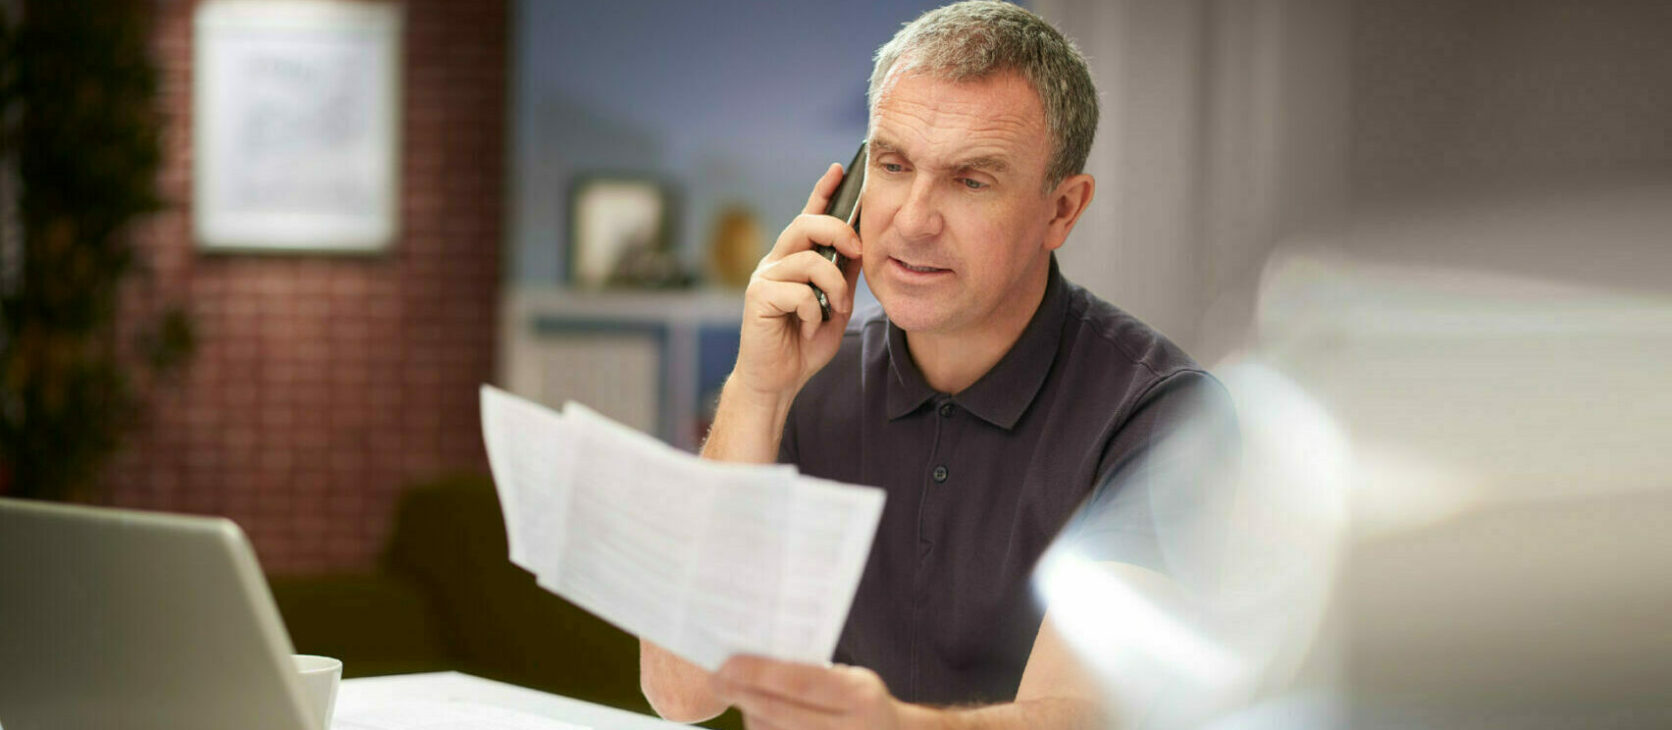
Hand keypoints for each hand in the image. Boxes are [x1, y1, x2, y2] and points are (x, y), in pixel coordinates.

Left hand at [713, 656, 903, 729]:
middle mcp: (847, 729)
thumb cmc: (861, 700)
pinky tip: (752, 713)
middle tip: (716, 678)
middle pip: (781, 713)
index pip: (802, 683)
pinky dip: (758, 728)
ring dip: (747, 712)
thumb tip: (761, 656)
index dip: (762, 673)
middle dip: (743, 694)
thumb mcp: (851, 678)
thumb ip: (814, 672)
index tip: (730, 662)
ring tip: (732, 691)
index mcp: (858, 697)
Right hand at [730, 163, 864, 405]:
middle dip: (839, 231)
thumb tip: (863, 246)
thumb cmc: (803, 345)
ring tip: (834, 311)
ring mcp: (764, 277)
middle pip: (806, 224)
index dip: (823, 191)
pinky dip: (812, 313)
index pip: (808, 216)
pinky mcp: (757, 297)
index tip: (841, 169)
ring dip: (834, 288)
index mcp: (795, 260)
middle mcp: (776, 262)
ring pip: (809, 260)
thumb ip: (845, 276)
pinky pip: (798, 292)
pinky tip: (805, 328)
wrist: (777, 382)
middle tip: (858, 251)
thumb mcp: (835, 307)